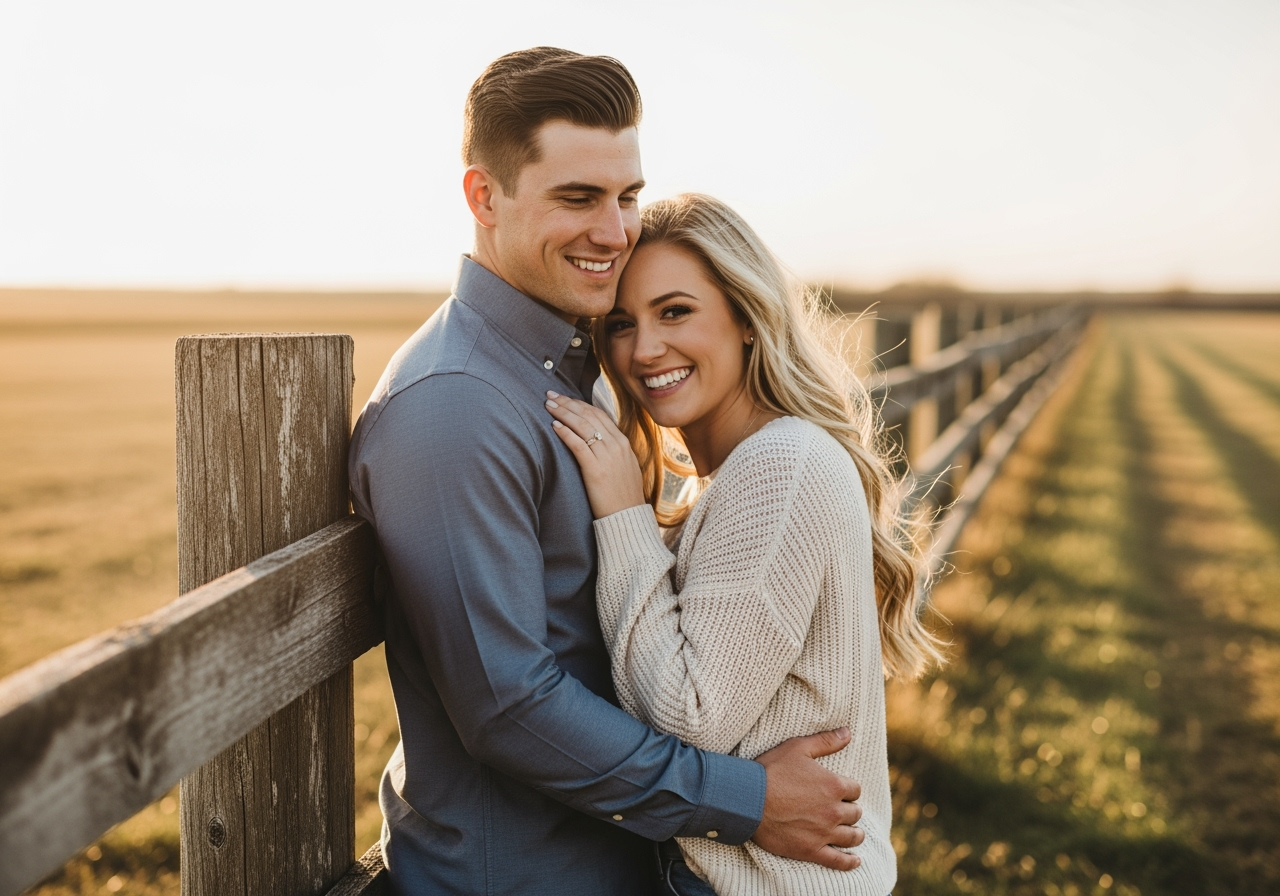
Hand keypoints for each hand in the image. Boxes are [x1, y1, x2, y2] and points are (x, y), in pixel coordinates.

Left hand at [545, 391, 646, 518]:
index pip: (598, 414)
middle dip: (568, 403)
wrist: (628, 516)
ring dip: (563, 413)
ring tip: (548, 406)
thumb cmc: (622, 495)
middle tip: (550, 395)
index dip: (579, 403)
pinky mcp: (596, 469)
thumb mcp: (623, 466)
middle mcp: (616, 444)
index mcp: (622, 442)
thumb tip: (596, 439)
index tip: (564, 397)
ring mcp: (607, 456)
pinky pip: (578, 445)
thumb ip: (612, 450)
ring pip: (582, 426)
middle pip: (589, 415)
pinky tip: (554, 426)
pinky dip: (566, 433)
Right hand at [752, 728, 864, 870]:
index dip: (847, 789)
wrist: (747, 800)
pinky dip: (850, 862)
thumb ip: (826, 741)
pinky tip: (856, 861)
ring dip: (854, 834)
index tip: (840, 790)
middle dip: (850, 810)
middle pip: (855, 813)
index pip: (854, 790)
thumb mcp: (798, 748)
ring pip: (852, 836)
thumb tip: (848, 733)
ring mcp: (824, 833)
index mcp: (833, 785)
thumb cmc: (771, 771)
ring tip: (853, 833)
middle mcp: (833, 811)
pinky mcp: (811, 850)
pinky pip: (838, 860)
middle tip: (843, 810)